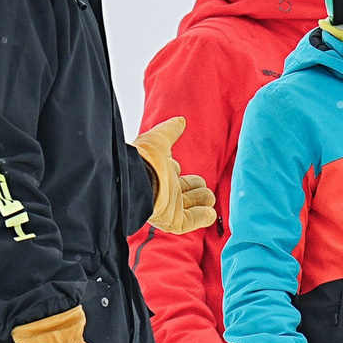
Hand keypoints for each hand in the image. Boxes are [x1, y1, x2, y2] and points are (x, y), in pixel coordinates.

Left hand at [133, 117, 218, 234]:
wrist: (134, 180)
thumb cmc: (144, 159)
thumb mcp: (159, 139)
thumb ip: (171, 130)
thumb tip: (181, 120)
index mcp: (162, 176)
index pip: (180, 177)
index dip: (185, 173)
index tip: (182, 168)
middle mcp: (166, 193)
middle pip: (189, 192)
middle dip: (198, 188)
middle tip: (200, 184)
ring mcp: (170, 208)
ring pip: (194, 206)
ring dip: (203, 201)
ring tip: (207, 196)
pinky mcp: (173, 221)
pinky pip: (192, 222)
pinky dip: (203, 217)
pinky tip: (208, 211)